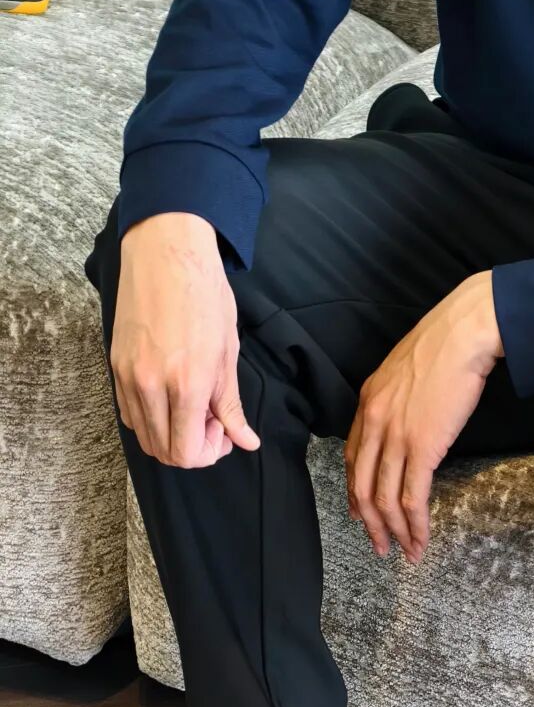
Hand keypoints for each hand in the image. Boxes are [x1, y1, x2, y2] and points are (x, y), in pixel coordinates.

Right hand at [111, 213, 260, 467]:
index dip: (208, 454)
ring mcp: (128, 376)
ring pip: (144, 436)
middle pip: (164, 452)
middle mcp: (152, 386)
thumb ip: (232, 405)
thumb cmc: (204, 296)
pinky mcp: (115, 365)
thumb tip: (246, 442)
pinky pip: (129, 413)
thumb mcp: (228, 353)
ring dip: (170, 435)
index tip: (222, 433)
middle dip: (191, 448)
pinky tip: (170, 398)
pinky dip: (150, 419)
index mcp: (187, 384)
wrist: (165, 253)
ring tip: (191, 408)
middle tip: (210, 423)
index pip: (187, 453)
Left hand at [346, 272, 502, 563]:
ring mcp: (395, 436)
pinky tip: (420, 539)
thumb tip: (410, 422)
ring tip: (406, 553)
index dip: (357, 493)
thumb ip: (398, 402)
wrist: (463, 334)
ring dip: (395, 531)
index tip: (363, 514)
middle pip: (362, 486)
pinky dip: (415, 524)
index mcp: (368, 404)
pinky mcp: (421, 447)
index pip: (353, 458)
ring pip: (385, 498)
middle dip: (371, 523)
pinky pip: (412, 496)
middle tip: (380, 547)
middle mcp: (373, 422)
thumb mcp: (406, 372)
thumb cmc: (444, 346)